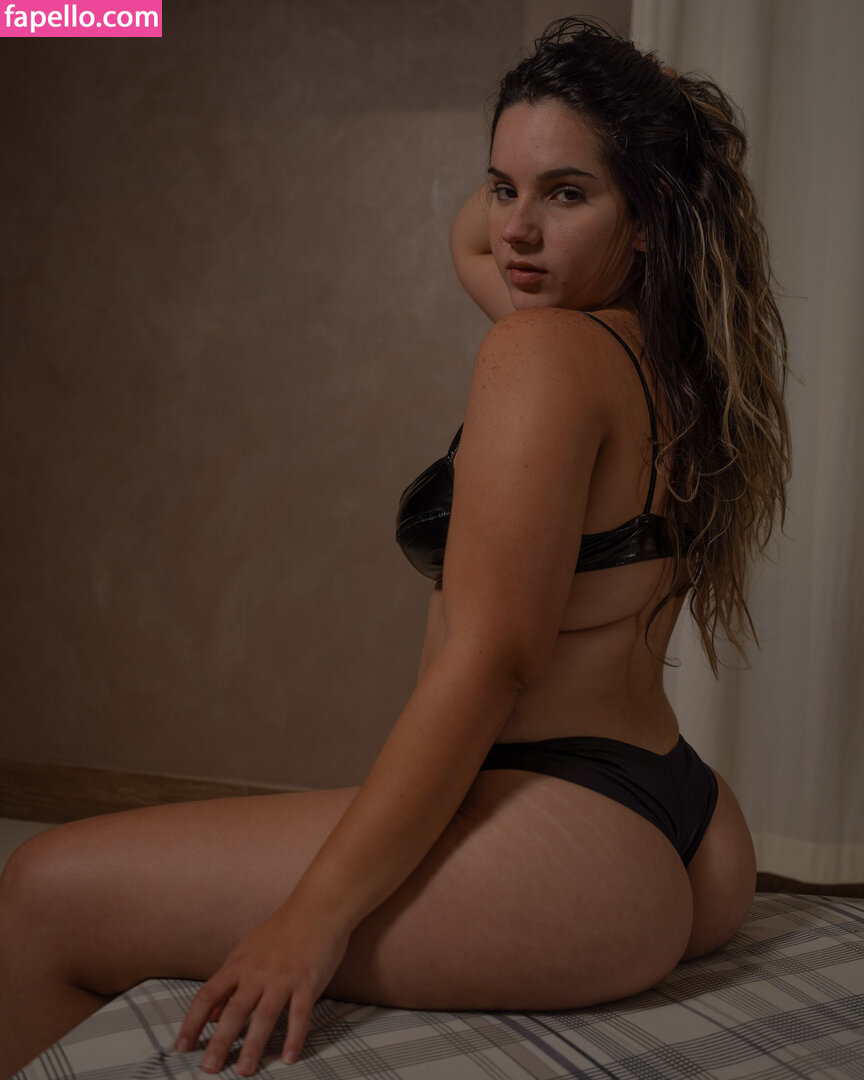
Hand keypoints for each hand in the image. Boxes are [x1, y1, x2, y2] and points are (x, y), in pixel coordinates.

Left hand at [175, 902, 351, 1073]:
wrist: (318, 907)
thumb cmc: (282, 929)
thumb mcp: (248, 950)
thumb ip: (230, 982)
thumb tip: (212, 1014)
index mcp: (239, 964)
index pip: (207, 996)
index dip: (192, 1022)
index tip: (181, 1047)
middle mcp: (257, 972)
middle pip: (234, 1010)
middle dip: (220, 1042)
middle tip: (208, 1069)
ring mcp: (283, 978)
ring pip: (265, 1015)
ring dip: (253, 1045)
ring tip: (244, 1071)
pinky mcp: (308, 982)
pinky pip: (300, 1014)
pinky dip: (294, 1037)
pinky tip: (289, 1058)